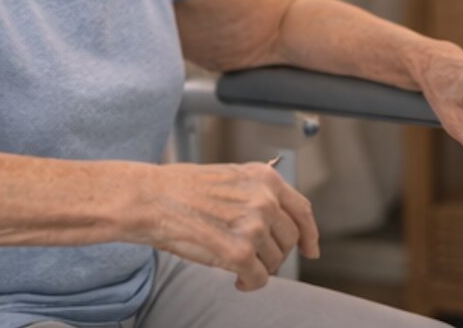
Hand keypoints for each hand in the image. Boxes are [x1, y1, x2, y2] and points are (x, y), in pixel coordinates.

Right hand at [136, 162, 319, 290]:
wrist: (151, 198)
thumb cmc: (181, 188)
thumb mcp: (230, 177)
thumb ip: (258, 194)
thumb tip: (277, 221)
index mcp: (265, 179)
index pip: (302, 210)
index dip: (310, 234)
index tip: (311, 249)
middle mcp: (265, 200)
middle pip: (289, 240)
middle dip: (274, 253)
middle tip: (252, 258)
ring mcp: (253, 227)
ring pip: (274, 262)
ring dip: (258, 268)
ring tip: (236, 264)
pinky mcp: (239, 253)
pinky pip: (258, 279)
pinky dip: (249, 284)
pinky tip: (236, 281)